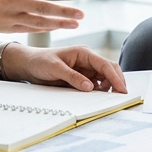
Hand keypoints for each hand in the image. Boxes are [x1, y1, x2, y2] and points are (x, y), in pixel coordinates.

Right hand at [0, 0, 83, 33]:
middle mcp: (10, 2)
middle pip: (41, 8)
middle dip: (63, 12)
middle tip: (80, 14)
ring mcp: (9, 17)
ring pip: (38, 22)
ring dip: (58, 23)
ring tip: (74, 23)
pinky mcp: (7, 28)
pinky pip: (30, 29)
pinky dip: (45, 28)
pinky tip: (57, 26)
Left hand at [8, 45, 128, 92]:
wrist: (29, 65)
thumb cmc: (41, 61)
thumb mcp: (55, 68)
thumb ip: (73, 77)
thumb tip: (90, 87)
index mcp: (84, 53)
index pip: (105, 64)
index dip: (115, 77)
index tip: (121, 89)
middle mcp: (88, 60)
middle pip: (109, 70)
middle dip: (117, 82)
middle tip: (121, 96)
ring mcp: (85, 69)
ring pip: (104, 79)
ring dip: (108, 88)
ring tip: (108, 98)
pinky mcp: (82, 78)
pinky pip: (95, 85)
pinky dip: (99, 91)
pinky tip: (98, 97)